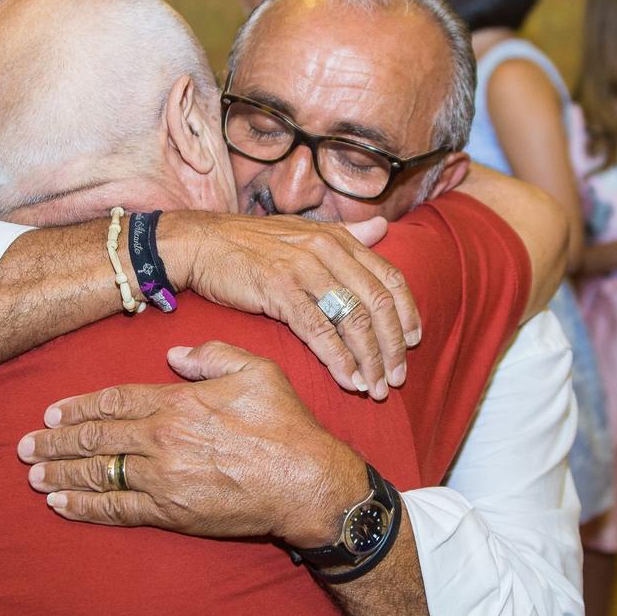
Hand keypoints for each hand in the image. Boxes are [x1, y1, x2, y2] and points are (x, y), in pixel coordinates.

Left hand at [17, 341, 367, 546]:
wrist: (306, 483)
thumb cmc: (286, 425)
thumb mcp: (256, 370)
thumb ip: (211, 355)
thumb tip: (174, 355)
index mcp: (177, 402)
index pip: (114, 401)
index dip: (78, 407)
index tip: (52, 412)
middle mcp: (161, 440)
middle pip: (95, 438)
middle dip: (55, 441)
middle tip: (24, 445)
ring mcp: (163, 479)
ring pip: (98, 474)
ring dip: (60, 473)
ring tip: (33, 474)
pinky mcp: (170, 513)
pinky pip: (117, 510)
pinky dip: (85, 507)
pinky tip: (61, 504)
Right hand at [165, 213, 420, 400]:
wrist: (203, 242)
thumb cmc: (252, 243)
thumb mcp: (305, 230)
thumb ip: (348, 234)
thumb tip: (382, 227)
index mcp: (339, 238)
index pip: (389, 278)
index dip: (407, 314)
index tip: (414, 342)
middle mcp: (327, 250)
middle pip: (377, 304)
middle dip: (392, 346)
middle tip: (397, 378)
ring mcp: (305, 269)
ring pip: (353, 320)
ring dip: (369, 359)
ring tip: (375, 388)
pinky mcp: (280, 290)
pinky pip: (320, 331)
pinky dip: (339, 360)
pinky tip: (348, 381)